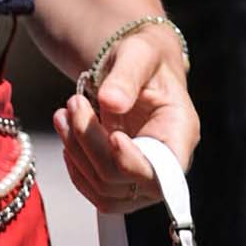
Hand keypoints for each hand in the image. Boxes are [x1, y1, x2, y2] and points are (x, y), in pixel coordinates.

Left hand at [53, 26, 199, 211]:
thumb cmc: (145, 59)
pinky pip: (96, 192)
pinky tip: (69, 136)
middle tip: (73, 103)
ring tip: (65, 114)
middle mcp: (166, 165)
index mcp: (180, 133)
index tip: (113, 135)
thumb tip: (111, 102)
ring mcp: (143, 178)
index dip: (134, 164)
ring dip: (77, 153)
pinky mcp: (123, 183)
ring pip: (105, 189)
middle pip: (125, 180)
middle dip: (91, 143)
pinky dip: (76, 167)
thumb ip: (127, 76)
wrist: (136, 69)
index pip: (164, 173)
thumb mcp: (138, 53)